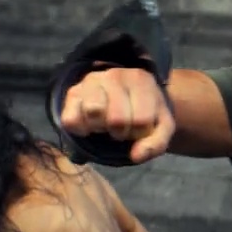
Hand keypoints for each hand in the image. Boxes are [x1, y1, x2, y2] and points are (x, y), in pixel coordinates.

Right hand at [58, 68, 176, 163]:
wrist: (126, 95)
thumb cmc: (146, 112)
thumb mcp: (160, 127)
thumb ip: (156, 143)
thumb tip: (136, 156)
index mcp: (141, 81)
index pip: (141, 120)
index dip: (139, 133)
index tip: (138, 128)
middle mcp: (115, 75)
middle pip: (116, 119)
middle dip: (120, 132)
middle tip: (121, 128)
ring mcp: (92, 81)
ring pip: (93, 113)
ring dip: (100, 127)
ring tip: (105, 124)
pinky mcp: (73, 92)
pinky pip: (70, 119)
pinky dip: (80, 129)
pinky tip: (89, 126)